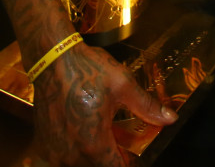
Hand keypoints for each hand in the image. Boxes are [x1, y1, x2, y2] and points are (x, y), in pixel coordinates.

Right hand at [31, 41, 176, 166]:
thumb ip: (146, 106)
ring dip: (93, 153)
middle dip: (111, 156)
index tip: (132, 153)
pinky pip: (64, 158)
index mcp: (93, 143)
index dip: (128, 162)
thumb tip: (170, 118)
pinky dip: (75, 150)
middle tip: (118, 137)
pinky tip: (82, 130)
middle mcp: (70, 154)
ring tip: (99, 130)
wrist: (52, 58)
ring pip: (80, 164)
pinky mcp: (44, 144)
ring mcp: (54, 151)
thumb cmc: (85, 69)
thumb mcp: (122, 85)